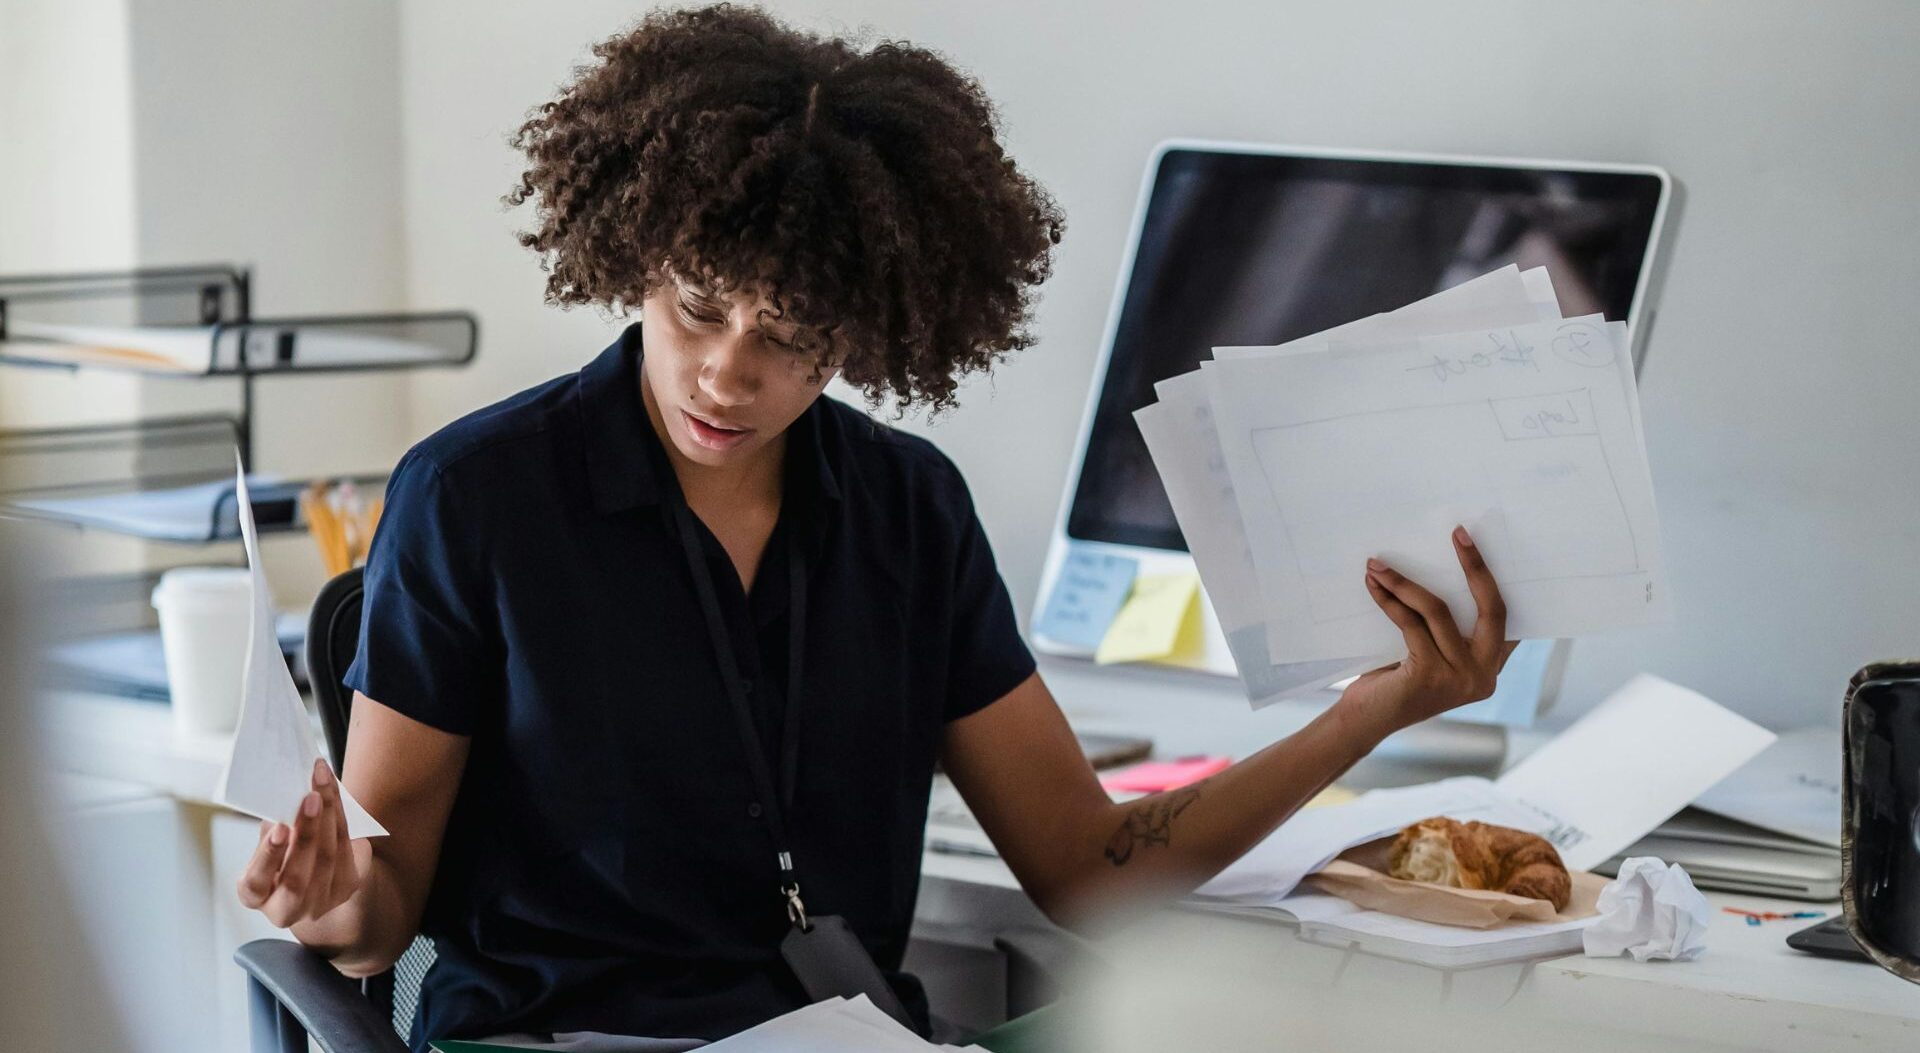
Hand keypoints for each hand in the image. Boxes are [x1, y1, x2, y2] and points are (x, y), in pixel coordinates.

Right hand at [236, 758, 366, 927]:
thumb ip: (272, 831)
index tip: (280, 827)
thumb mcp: (269, 845)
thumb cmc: (283, 854)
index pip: (255, 883)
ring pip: (327, 859)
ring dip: (328, 817)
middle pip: (297, 876)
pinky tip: (334, 795)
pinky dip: (340, 818)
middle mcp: (285, 909)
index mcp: (255, 897)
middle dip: (306, 833)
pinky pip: (347, 850)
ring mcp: (318, 903)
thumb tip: (284, 797)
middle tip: (311, 797)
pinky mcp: (345, 889)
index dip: (268, 855)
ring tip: (324, 787)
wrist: (318, 873)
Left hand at [1334, 526, 1518, 738]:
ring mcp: (1460, 678)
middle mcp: (1483, 675)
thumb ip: (1446, 627)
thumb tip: (1441, 570)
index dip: (1496, 579)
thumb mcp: (1431, 652)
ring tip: (1378, 565)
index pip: (1506, 617)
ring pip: (1439, 610)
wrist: (1365, 720)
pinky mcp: (1430, 675)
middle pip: (1491, 607)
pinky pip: (1411, 623)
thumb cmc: (1396, 681)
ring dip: (1404, 583)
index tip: (1480, 545)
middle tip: (1459, 534)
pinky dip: (1390, 600)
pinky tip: (1373, 585)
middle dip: (1476, 566)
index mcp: (1490, 668)